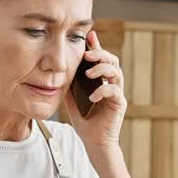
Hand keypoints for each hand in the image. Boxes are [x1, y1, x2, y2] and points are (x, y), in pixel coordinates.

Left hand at [63, 30, 125, 151]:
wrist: (94, 142)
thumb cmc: (85, 122)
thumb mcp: (72, 100)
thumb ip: (70, 86)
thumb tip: (58, 72)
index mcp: (101, 81)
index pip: (100, 59)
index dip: (96, 46)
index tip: (89, 35)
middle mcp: (111, 85)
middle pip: (113, 61)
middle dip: (101, 54)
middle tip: (87, 53)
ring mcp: (117, 94)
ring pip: (117, 72)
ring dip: (102, 69)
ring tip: (89, 73)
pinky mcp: (119, 104)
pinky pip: (115, 92)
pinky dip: (103, 91)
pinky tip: (92, 97)